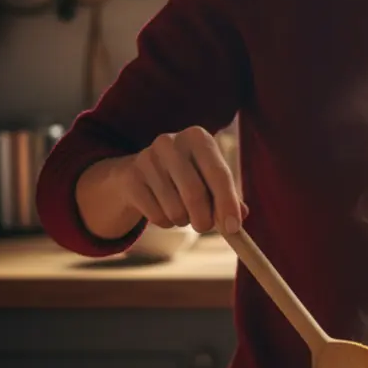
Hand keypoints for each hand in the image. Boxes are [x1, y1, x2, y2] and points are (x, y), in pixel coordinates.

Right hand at [121, 126, 245, 233]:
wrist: (136, 175)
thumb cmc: (184, 178)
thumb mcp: (208, 180)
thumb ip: (228, 198)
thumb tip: (237, 220)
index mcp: (198, 137)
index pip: (219, 173)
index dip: (227, 203)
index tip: (233, 229)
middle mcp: (172, 143)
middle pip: (195, 193)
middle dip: (204, 219)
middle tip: (204, 227)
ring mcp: (147, 158)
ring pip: (175, 209)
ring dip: (183, 220)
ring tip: (181, 211)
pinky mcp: (131, 178)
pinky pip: (156, 216)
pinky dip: (165, 222)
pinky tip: (162, 209)